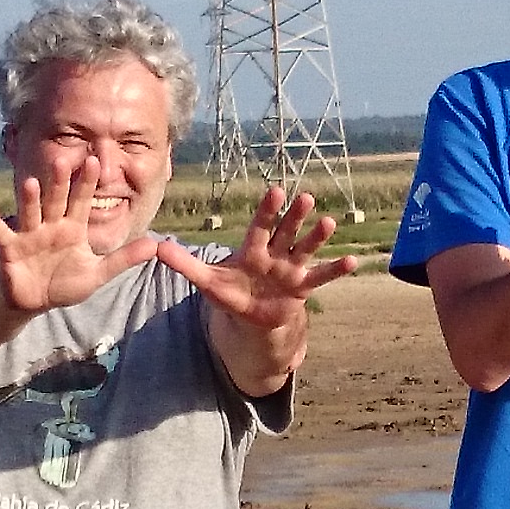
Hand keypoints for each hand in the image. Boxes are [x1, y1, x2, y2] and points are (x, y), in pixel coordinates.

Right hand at [0, 152, 163, 313]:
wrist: (36, 301)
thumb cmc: (66, 283)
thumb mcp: (98, 273)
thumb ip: (124, 259)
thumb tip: (156, 246)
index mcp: (73, 228)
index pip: (81, 201)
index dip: (87, 183)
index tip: (95, 161)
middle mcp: (51, 225)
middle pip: (56, 200)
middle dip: (59, 183)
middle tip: (63, 160)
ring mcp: (29, 235)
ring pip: (30, 212)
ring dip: (29, 199)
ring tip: (30, 182)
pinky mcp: (10, 249)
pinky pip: (1, 234)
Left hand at [160, 184, 358, 328]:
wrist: (253, 317)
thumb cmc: (232, 293)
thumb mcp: (207, 281)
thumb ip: (184, 264)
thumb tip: (155, 248)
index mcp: (253, 250)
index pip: (260, 227)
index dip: (268, 211)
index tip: (276, 191)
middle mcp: (275, 254)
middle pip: (286, 232)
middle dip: (295, 217)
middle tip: (306, 197)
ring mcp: (291, 270)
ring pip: (305, 249)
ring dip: (317, 237)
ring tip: (330, 222)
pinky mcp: (303, 287)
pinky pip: (321, 277)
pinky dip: (336, 270)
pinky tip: (354, 262)